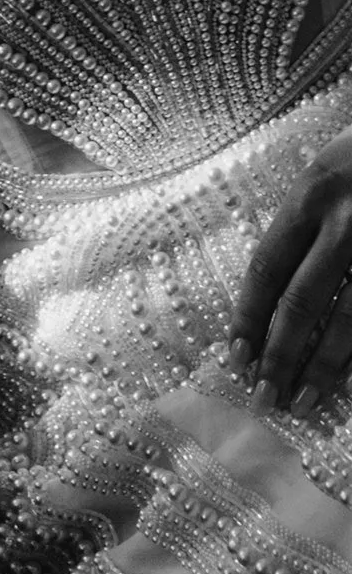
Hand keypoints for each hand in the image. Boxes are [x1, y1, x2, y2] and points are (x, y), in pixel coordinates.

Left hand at [228, 125, 351, 414]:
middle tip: (264, 396)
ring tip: (304, 401)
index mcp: (312, 193)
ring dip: (324, 365)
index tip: (234, 358)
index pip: (267, 268)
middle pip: (302, 300)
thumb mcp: (329, 171)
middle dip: (279, 354)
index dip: (247, 317)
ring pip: (349, 316)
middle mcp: (347, 219)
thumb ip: (305, 223)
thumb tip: (271, 295)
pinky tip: (351, 382)